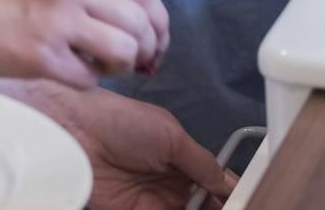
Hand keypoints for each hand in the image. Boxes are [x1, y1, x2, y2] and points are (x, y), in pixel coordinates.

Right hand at [0, 0, 169, 87]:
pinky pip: (90, 78)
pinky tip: (71, 72)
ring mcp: (58, 20)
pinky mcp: (41, 56)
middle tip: (139, 63)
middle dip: (148, 48)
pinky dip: (89, 81)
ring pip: (125, 50)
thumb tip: (136, 16)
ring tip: (102, 66)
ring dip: (122, 66)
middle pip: (141, 21)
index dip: (157, 19)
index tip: (156, 38)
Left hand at [32, 85, 237, 209]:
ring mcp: (154, 200)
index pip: (214, 179)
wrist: (78, 134)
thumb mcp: (172, 136)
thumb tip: (226, 183)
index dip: (229, 192)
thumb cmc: (124, 123)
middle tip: (237, 209)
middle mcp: (171, 180)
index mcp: (183, 156)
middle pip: (204, 203)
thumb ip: (202, 162)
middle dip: (220, 206)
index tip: (246, 200)